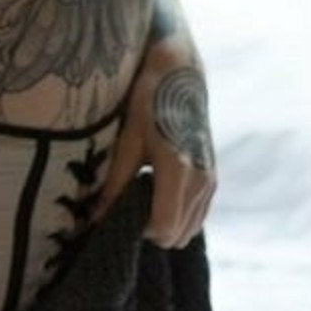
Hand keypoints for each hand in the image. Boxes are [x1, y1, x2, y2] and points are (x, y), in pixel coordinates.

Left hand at [92, 43, 216, 248]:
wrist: (180, 76)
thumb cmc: (149, 102)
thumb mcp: (128, 139)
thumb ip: (115, 182)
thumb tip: (96, 217)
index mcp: (178, 170)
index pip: (164, 227)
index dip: (138, 229)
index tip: (120, 213)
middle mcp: (201, 180)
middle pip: (178, 235)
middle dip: (151, 229)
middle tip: (129, 206)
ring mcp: (211, 180)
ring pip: (190, 229)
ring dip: (167, 222)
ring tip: (143, 197)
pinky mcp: (214, 177)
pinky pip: (198, 214)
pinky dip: (179, 214)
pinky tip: (159, 193)